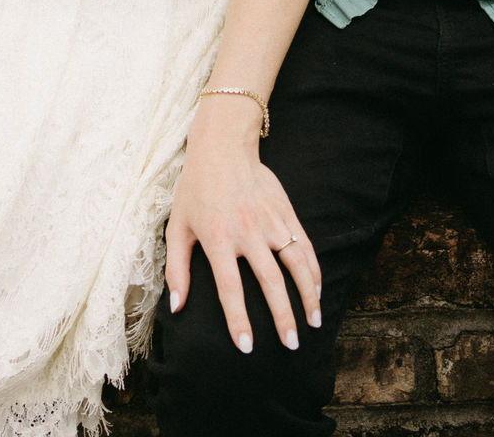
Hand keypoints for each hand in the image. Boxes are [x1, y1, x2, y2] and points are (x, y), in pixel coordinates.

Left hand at [164, 118, 322, 353]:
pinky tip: (317, 290)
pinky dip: (313, 270)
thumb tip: (177, 307)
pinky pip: (304, 244)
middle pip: (270, 281)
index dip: (239, 320)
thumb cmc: (195, 189)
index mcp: (218, 238)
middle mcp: (247, 231)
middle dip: (282, 316)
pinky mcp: (285, 211)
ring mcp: (270, 220)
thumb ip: (177, 269)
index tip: (248, 347)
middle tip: (291, 344)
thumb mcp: (177, 227)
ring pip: (295, 263)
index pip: (231, 287)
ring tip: (313, 322)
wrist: (222, 147)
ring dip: (307, 295)